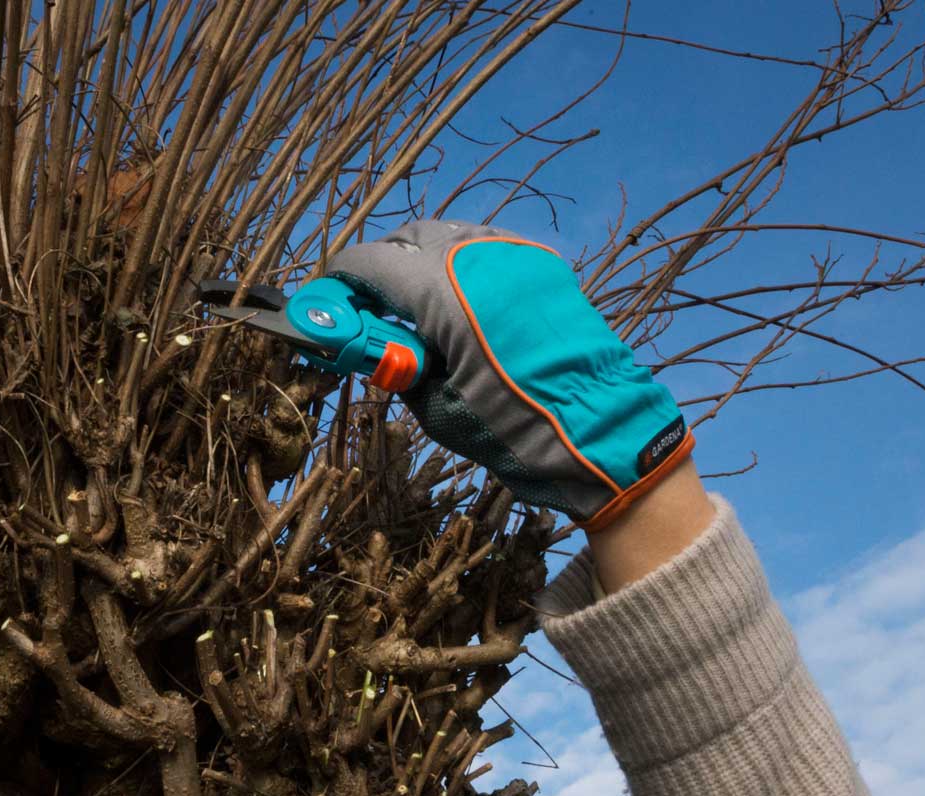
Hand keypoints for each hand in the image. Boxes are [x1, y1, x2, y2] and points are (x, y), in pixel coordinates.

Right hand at [322, 219, 693, 531]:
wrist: (598, 430)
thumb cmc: (512, 430)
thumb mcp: (436, 408)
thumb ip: (399, 366)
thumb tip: (379, 348)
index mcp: (443, 291)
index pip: (370, 263)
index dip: (340, 282)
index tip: (326, 303)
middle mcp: (476, 256)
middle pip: (408, 239)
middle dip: (381, 270)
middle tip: (371, 313)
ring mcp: (515, 255)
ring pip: (450, 236)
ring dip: (422, 264)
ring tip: (417, 311)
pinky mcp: (543, 265)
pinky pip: (486, 249)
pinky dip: (461, 269)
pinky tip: (461, 308)